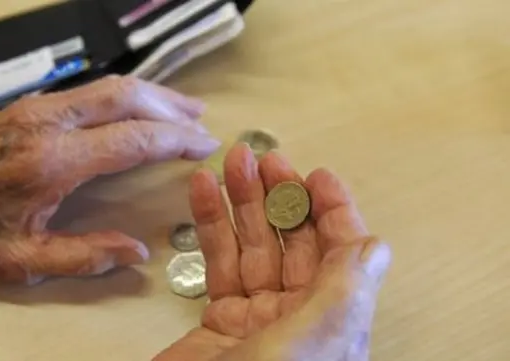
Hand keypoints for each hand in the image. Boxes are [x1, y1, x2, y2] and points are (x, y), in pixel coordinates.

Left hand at [0, 75, 220, 282]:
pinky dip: (126, 95)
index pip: (131, 138)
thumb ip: (84, 258)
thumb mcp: (23, 260)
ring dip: (152, 95)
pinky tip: (140, 106)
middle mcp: (48, 123)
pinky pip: (92, 89)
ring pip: (110, 85)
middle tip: (201, 123)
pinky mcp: (34, 104)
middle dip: (171, 108)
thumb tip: (135, 252)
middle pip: (126, 98)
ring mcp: (40, 107)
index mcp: (51, 162)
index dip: (174, 140)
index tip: (202, 145)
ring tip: (183, 109)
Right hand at [154, 144, 390, 360]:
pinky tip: (203, 196)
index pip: (340, 252)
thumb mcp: (313, 340)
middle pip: (291, 242)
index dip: (331, 210)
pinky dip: (209, 227)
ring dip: (239, 203)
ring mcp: (256, 318)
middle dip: (276, 196)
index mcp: (331, 321)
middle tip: (262, 160)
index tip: (314, 175)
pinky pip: (216, 265)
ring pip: (250, 247)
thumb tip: (375, 246)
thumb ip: (344, 289)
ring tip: (229, 166)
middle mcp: (299, 317)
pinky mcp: (218, 322)